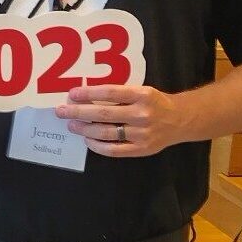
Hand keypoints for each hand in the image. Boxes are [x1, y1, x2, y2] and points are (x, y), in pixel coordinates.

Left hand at [55, 83, 187, 156]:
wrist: (180, 120)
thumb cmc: (154, 103)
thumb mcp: (141, 91)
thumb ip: (119, 93)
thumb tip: (85, 95)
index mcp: (142, 95)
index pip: (110, 93)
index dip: (89, 94)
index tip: (72, 94)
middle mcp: (143, 114)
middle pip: (104, 114)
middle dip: (79, 112)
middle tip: (61, 111)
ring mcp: (142, 134)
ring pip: (106, 133)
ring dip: (84, 129)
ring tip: (71, 125)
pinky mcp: (141, 149)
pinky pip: (114, 150)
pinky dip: (97, 145)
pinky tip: (87, 139)